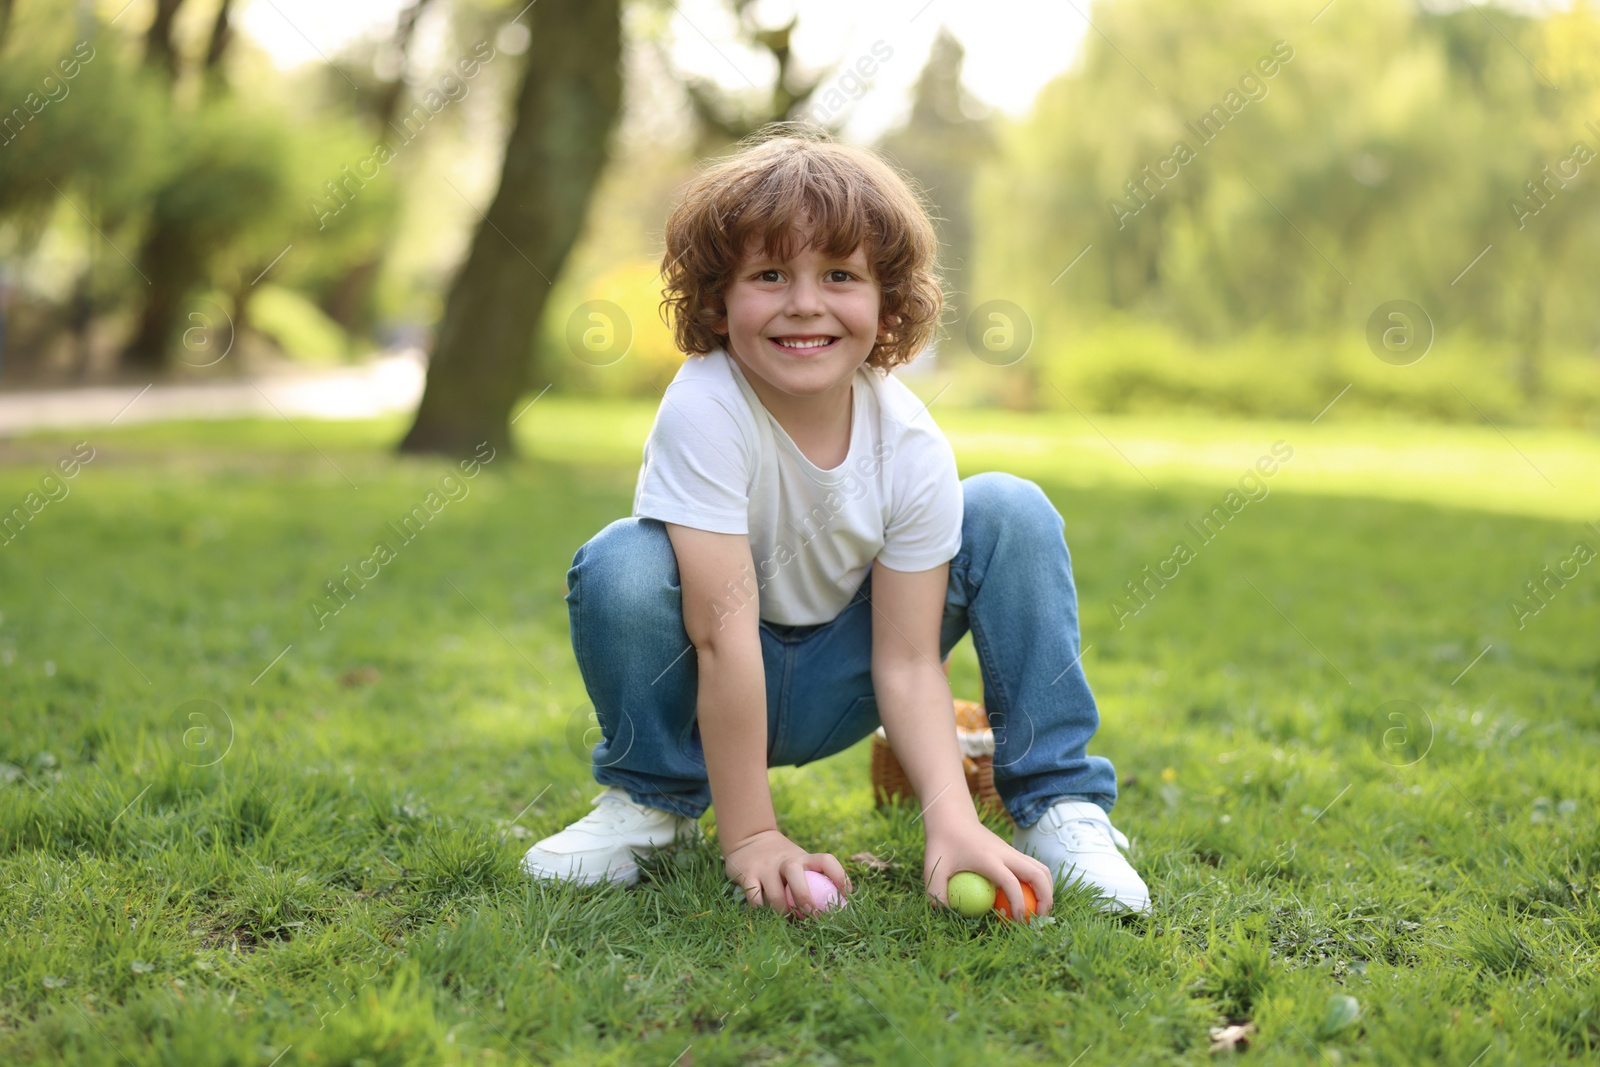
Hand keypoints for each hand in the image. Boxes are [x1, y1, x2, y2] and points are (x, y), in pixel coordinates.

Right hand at [722, 828, 851, 916]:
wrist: (750, 840)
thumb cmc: (783, 860)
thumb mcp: (800, 861)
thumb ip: (815, 878)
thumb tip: (841, 906)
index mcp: (803, 857)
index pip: (826, 860)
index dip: (840, 876)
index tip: (846, 896)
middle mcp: (785, 860)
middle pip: (795, 873)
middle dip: (804, 897)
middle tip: (811, 915)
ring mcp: (764, 866)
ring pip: (774, 893)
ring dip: (783, 911)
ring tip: (788, 919)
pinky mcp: (747, 874)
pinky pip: (755, 899)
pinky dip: (761, 910)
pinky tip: (766, 914)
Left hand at [924, 816, 1053, 917]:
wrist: (952, 817)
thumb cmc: (942, 842)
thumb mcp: (934, 866)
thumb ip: (935, 891)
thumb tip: (942, 913)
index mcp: (989, 859)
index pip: (1012, 883)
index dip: (1018, 904)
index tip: (1018, 922)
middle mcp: (1006, 854)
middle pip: (1038, 875)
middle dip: (1044, 899)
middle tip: (1038, 920)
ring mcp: (1011, 851)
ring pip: (1041, 869)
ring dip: (1047, 890)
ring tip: (1040, 912)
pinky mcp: (1012, 852)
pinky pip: (1034, 867)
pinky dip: (1039, 883)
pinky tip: (1031, 898)